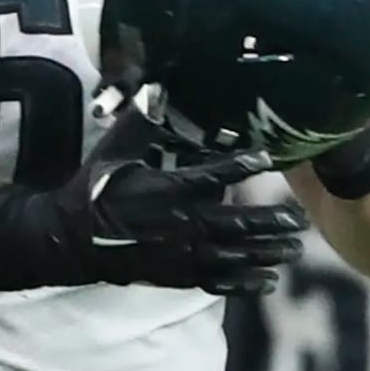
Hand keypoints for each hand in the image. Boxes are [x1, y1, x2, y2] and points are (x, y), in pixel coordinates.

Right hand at [0, 118, 305, 293]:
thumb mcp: (114, 151)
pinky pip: (218, 283)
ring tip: (295, 250)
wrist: (70, 239)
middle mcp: (180, 225)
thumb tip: (156, 87)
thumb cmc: (95, 190)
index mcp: (167, 191)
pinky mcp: (177, 275)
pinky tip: (268, 280)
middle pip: (237, 224)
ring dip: (267, 253)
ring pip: (234, 256)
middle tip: (299, 219)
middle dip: (271, 222)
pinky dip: (244, 283)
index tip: (267, 157)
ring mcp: (181, 255)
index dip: (242, 166)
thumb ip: (140, 121)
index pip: (212, 176)